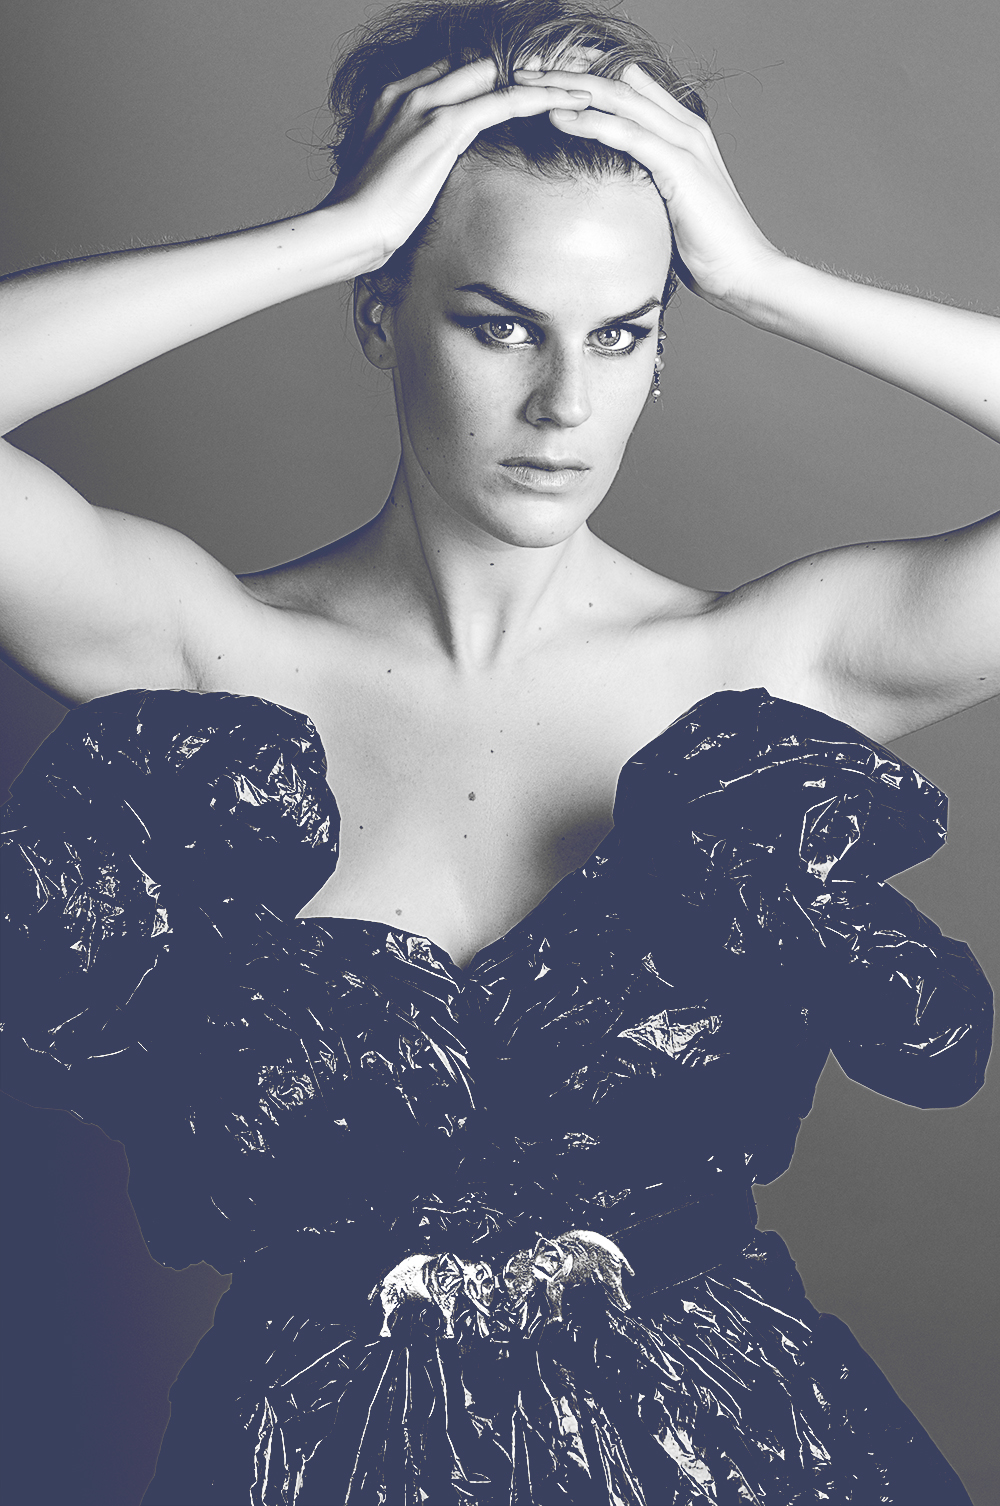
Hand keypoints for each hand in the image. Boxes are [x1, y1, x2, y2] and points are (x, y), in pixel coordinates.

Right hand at [319, 57, 594, 269]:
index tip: (528, 85)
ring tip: (582, 83)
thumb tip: (426, 175)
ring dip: (542, 79)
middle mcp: (411, 90)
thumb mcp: (386, 176)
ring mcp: (427, 104)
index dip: (493, 79)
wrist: (347, 227)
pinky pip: (504, 101)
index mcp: (393, 97)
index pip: (456, 73)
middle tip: (566, 76)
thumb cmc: (363, 216)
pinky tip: (570, 99)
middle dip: (524, 70)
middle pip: (480, 65)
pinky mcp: (445, 126)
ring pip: (499, 75)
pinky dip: (540, 98)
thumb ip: (408, 159)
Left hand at [513, 63, 781, 306]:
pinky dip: (590, 122)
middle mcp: (685, 126)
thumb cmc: (706, 249)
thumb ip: (649, 184)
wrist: (743, 272)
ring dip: (570, 89)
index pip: (628, 87)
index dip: (586, 74)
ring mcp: (684, 142)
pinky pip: (626, 134)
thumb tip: (618, 189)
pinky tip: (557, 117)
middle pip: (617, 83)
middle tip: (523, 67)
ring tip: (528, 84)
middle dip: (569, 73)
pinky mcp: (679, 165)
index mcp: (682, 131)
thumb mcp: (670, 206)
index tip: (544, 75)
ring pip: (618, 100)